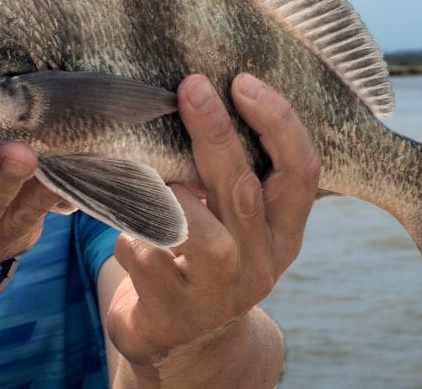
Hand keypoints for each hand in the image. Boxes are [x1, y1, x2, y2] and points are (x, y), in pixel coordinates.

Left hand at [104, 73, 319, 376]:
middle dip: (217, 134)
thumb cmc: (201, 255)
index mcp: (283, 232)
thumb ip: (228, 169)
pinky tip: (120, 224)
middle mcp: (261, 264)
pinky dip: (128, 231)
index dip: (278, 123)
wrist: (179, 339)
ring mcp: (219, 294)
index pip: (301, 172)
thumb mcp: (230, 218)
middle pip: (244, 192)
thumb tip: (198, 90)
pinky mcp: (175, 313)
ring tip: (142, 174)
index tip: (243, 81)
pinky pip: (147, 257)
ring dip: (166, 194)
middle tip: (192, 86)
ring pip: (198, 233)